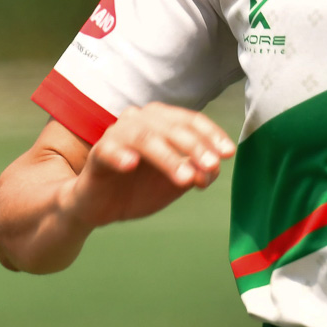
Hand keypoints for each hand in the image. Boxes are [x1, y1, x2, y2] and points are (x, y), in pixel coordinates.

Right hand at [59, 103, 234, 228]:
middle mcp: (140, 120)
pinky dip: (121, 155)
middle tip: (211, 166)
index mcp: (162, 121)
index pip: (191, 121)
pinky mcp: (98, 153)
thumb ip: (195, 171)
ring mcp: (117, 134)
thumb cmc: (138, 188)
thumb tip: (214, 168)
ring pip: (145, 138)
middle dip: (195, 147)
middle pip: (172, 127)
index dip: (211, 135)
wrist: (99, 206)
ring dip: (168, 157)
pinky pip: (109, 150)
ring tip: (185, 178)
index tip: (228, 153)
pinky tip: (131, 164)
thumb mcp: (174, 182)